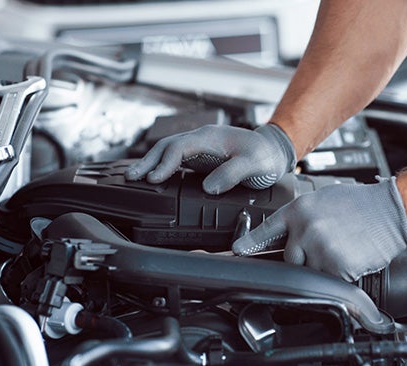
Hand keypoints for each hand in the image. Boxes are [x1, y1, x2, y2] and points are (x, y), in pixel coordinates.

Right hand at [125, 124, 296, 193]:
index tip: (154, 179)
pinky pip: (176, 159)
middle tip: (131, 177)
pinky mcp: (202, 157)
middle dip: (148, 161)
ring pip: (169, 152)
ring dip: (151, 163)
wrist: (275, 151)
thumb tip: (209, 187)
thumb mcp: (254, 164)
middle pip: (167, 147)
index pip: (179, 148)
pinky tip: (154, 177)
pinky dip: (162, 166)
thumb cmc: (266, 156)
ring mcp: (200, 148)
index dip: (165, 163)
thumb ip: (232, 173)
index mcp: (210, 137)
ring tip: (134, 177)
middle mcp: (202, 139)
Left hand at [232, 177, 406, 280]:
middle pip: (290, 259)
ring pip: (311, 272)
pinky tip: (352, 256)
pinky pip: (331, 280)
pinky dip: (341, 274)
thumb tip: (287, 234)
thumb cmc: (363, 204)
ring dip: (324, 266)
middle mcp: (305, 229)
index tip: (236, 252)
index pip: (265, 231)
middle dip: (305, 258)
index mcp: (299, 210)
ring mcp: (319, 249)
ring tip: (344, 248)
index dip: (248, 243)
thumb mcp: (324, 200)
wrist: (393, 210)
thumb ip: (302, 217)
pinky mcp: (336, 267)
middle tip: (329, 245)